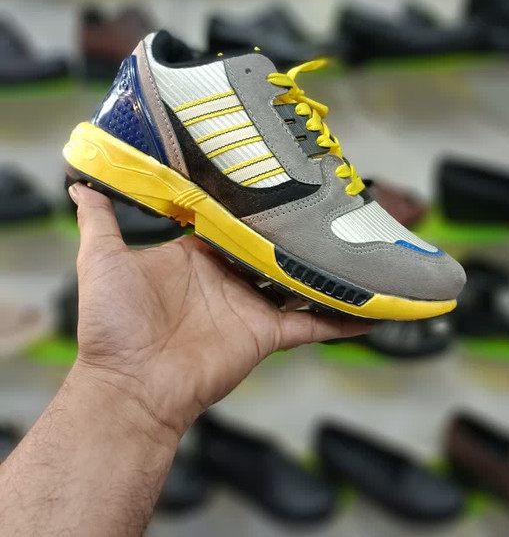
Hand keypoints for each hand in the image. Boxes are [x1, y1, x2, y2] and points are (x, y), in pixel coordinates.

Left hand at [69, 184, 369, 441]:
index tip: (275, 176)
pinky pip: (312, 324)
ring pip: (298, 280)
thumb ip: (100, 221)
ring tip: (359, 241)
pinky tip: (373, 308)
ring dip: (325, 267)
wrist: (129, 386)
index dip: (251, 202)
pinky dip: (342, 318)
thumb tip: (81, 185)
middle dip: (296, 227)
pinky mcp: (268, 334)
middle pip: (270, 246)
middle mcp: (227, 277)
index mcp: (195, 257)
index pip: (230, 222)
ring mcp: (250, 305)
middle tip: (329, 197)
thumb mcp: (100, 261)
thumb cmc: (112, 326)